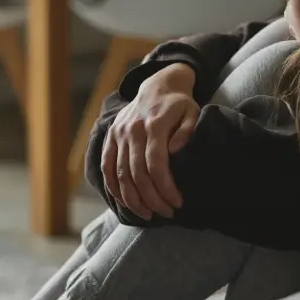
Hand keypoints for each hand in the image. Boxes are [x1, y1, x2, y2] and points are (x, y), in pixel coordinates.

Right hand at [101, 64, 198, 219]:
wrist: (157, 86)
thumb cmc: (179, 105)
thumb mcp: (192, 113)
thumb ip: (187, 131)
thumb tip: (175, 151)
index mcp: (154, 124)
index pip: (156, 164)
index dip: (165, 188)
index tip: (177, 203)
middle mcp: (132, 130)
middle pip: (137, 174)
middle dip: (152, 199)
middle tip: (166, 213)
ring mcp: (118, 134)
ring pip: (120, 174)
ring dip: (133, 199)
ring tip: (148, 214)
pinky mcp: (110, 137)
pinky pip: (106, 167)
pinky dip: (113, 188)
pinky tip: (125, 202)